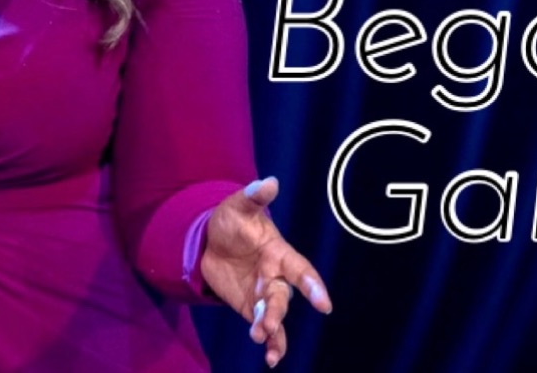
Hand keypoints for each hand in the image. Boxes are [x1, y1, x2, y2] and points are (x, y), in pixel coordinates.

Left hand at [201, 177, 331, 367]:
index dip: (312, 285)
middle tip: (265, 323)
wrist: (212, 241)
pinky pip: (267, 329)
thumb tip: (270, 182)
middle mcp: (276, 276)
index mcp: (279, 252)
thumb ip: (254, 197)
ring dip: (270, 328)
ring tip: (260, 337)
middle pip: (283, 297)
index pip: (300, 268)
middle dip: (275, 311)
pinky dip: (272, 344)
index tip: (324, 303)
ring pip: (275, 315)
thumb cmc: (232, 220)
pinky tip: (271, 358)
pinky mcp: (252, 308)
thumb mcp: (238, 206)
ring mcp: (264, 294)